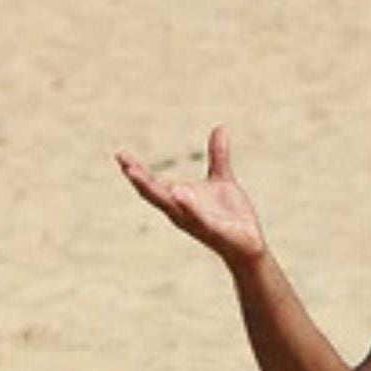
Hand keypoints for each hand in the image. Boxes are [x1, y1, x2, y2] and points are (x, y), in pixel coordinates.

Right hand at [116, 127, 265, 265]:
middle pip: (153, 194)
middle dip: (138, 179)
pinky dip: (187, 205)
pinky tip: (178, 191)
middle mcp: (180, 212)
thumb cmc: (231, 216)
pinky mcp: (212, 230)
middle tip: (123, 163)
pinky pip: (197, 217)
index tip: (120, 155)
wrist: (250, 243)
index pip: (152, 184)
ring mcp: (194, 222)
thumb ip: (217, 155)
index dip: (136, 170)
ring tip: (135, 173)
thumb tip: (220, 127)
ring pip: (169, 205)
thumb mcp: (222, 179)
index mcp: (179, 200)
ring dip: (152, 190)